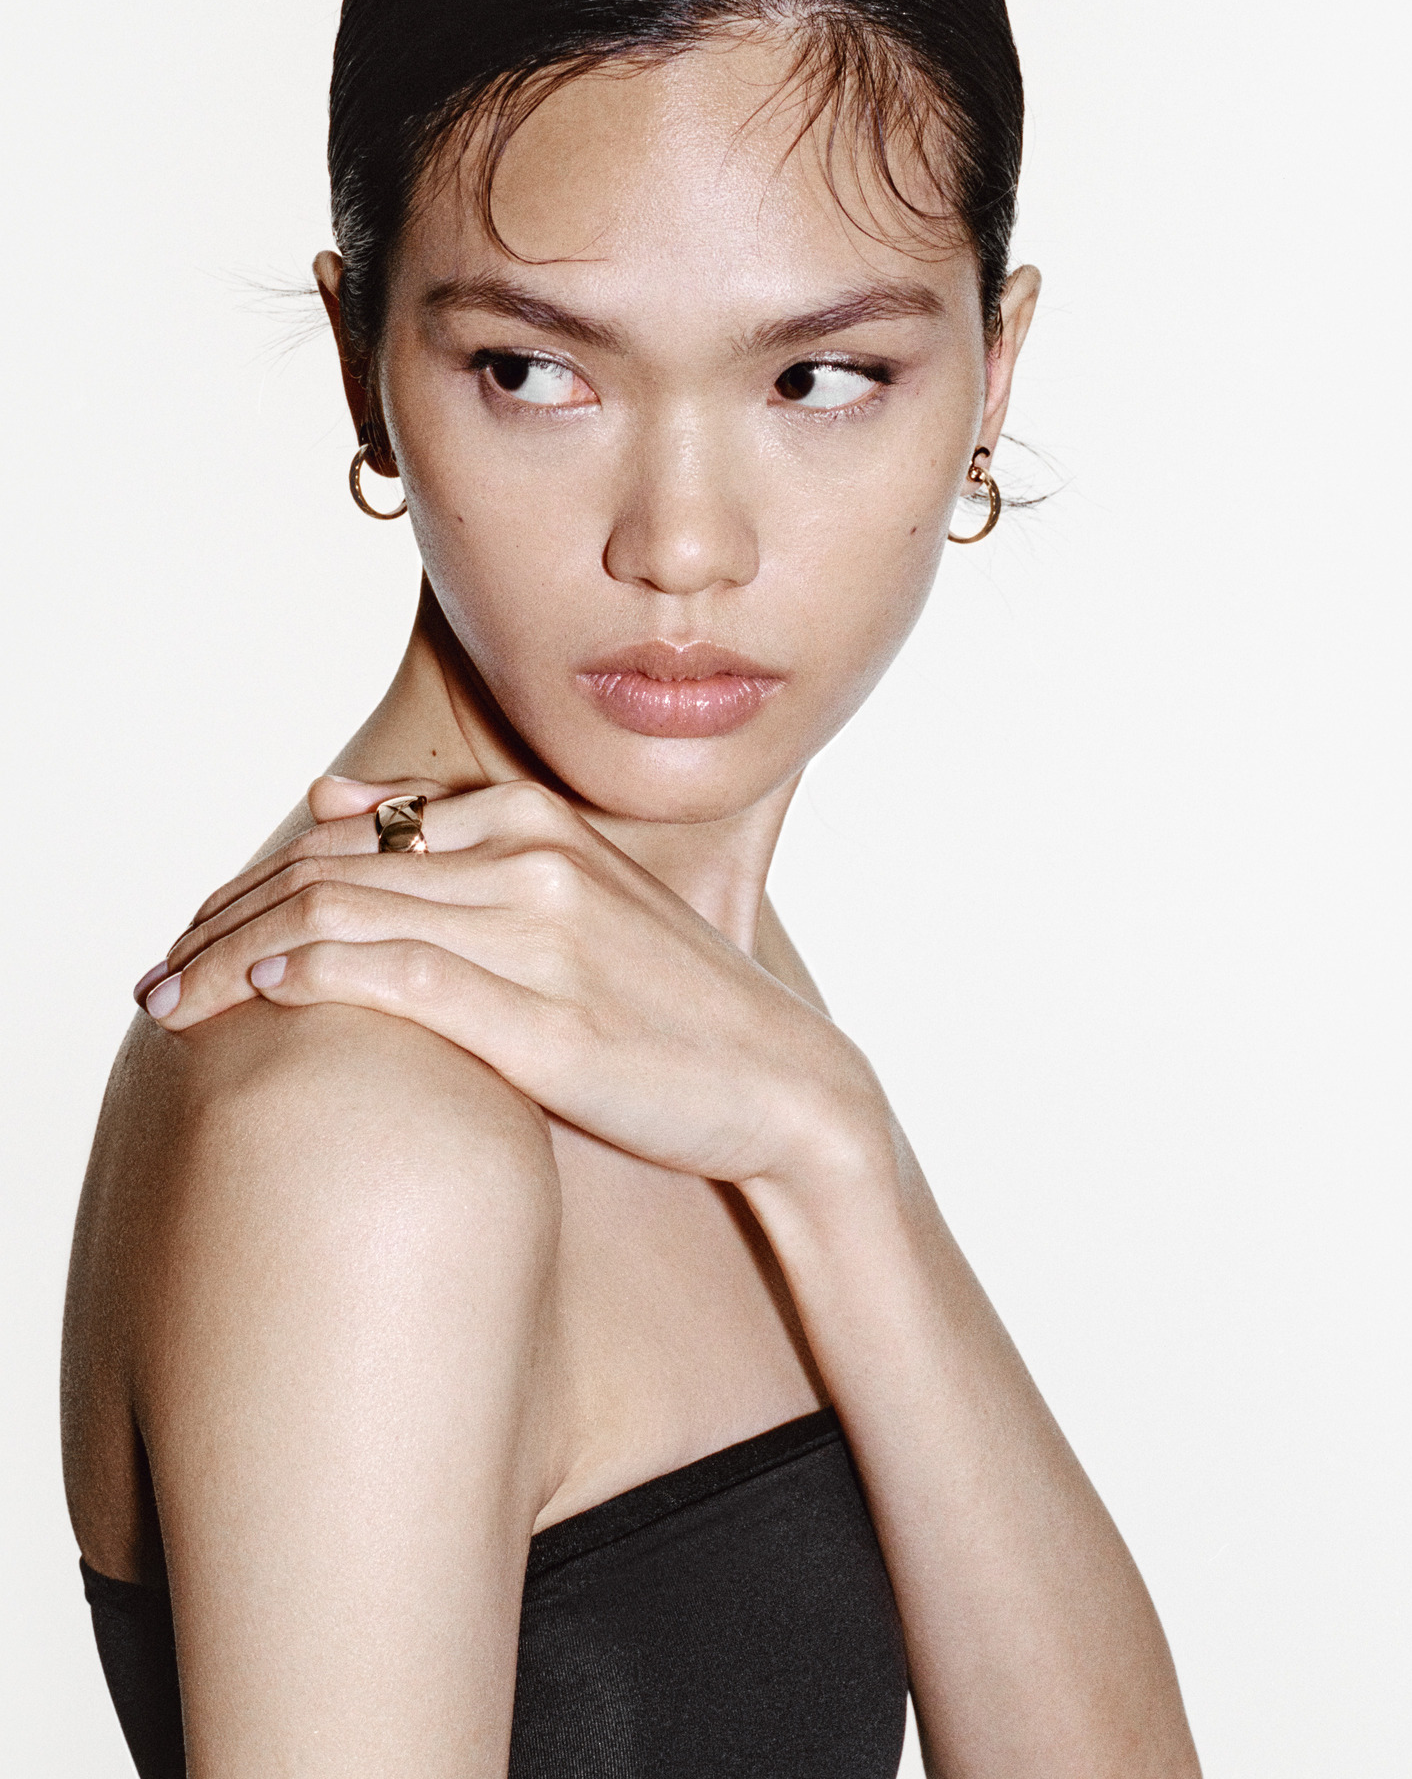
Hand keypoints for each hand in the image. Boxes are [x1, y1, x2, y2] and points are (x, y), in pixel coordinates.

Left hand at [139, 776, 889, 1188]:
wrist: (786, 1083)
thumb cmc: (670, 1003)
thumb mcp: (570, 896)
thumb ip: (456, 844)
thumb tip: (331, 798)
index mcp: (535, 821)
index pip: (348, 834)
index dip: (252, 884)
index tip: (196, 937)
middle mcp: (532, 860)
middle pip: (328, 870)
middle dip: (220, 920)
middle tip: (156, 973)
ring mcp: (542, 936)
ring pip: (345, 915)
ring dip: (233, 955)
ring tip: (169, 998)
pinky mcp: (547, 1021)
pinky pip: (402, 977)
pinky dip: (317, 978)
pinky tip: (262, 997)